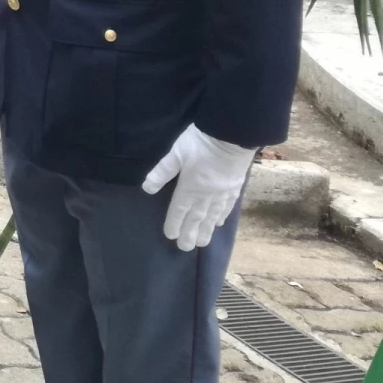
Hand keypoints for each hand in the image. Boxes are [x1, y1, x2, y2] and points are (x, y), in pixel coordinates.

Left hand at [141, 124, 255, 250]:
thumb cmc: (200, 143)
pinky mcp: (234, 188)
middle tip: (185, 248)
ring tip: (202, 243)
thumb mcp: (176, 153)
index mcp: (190, 188)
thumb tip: (147, 188)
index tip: (170, 236)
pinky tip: (219, 223)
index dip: (174, 223)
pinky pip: (227, 207)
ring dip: (206, 231)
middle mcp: (206, 195)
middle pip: (197, 218)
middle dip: (190, 234)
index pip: (179, 210)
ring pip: (212, 216)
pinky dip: (221, 217)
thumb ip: (162, 172)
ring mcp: (222, 193)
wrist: (231, 135)